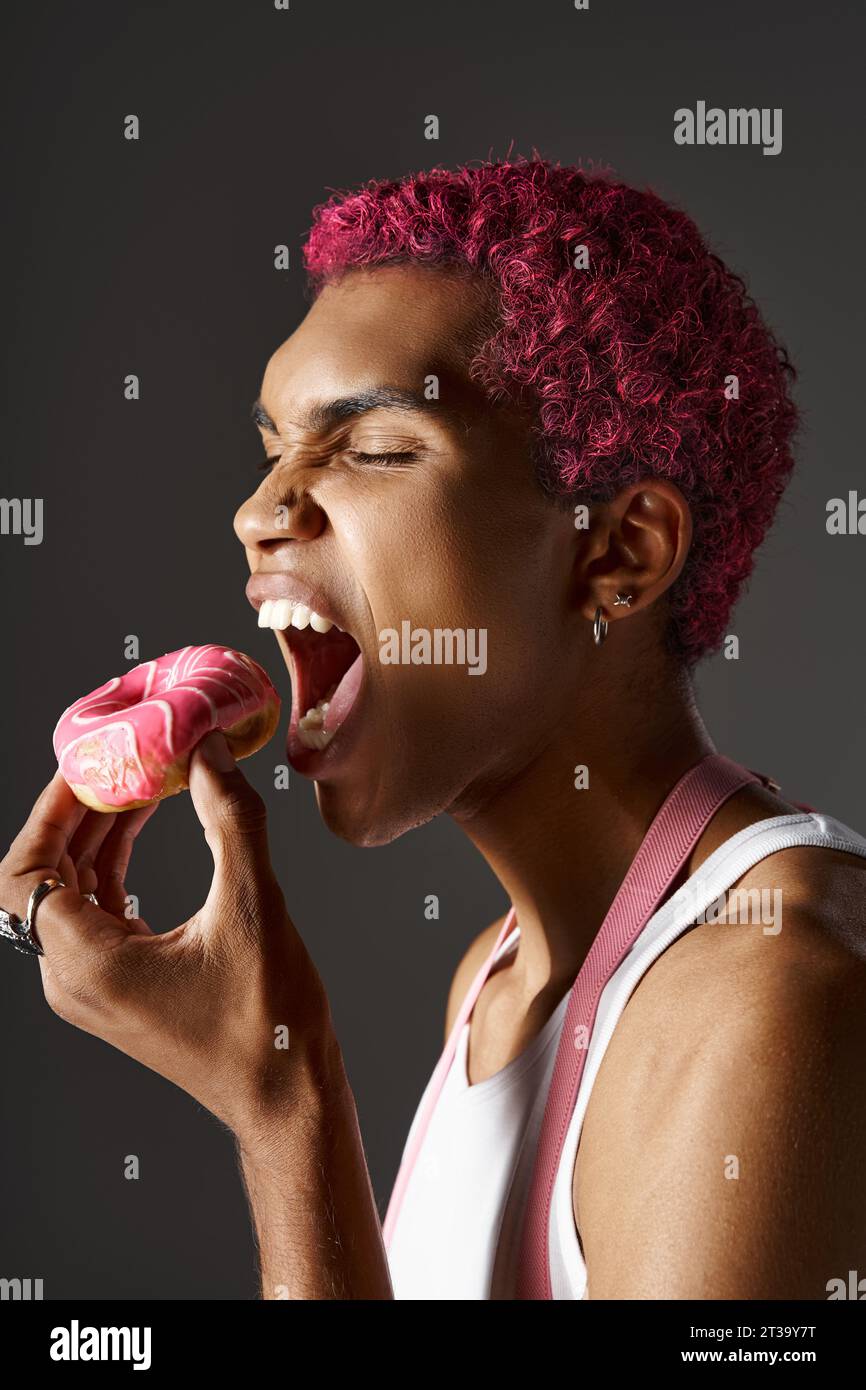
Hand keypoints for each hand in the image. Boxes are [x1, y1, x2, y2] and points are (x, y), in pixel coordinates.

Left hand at [0, 734, 336, 1141]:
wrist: (285, 1093)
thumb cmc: (269, 1022)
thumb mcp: (251, 907)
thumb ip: (231, 820)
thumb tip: (210, 751)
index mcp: (88, 965)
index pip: (27, 874)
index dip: (47, 813)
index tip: (87, 766)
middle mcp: (74, 979)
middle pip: (43, 878)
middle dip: (77, 814)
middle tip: (117, 762)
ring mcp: (93, 987)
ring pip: (69, 893)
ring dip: (98, 836)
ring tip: (138, 784)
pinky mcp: (117, 987)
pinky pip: (95, 913)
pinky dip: (114, 867)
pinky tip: (145, 830)